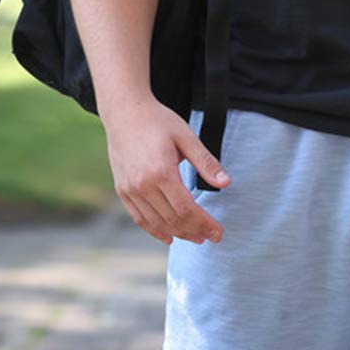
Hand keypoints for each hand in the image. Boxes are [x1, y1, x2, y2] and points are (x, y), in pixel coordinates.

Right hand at [102, 98, 229, 245]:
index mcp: (161, 171)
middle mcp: (142, 184)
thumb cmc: (158, 121)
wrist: (125, 112)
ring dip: (177, 234)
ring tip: (195, 238)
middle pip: (172, 219)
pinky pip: (139, 218)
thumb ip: (206, 162)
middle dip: (194, 231)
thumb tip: (226, 183)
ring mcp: (130, 189)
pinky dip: (155, 230)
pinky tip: (168, 236)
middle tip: (212, 237)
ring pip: (156, 222)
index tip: (218, 232)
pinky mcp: (122, 190)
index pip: (186, 209)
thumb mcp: (186, 137)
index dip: (204, 223)